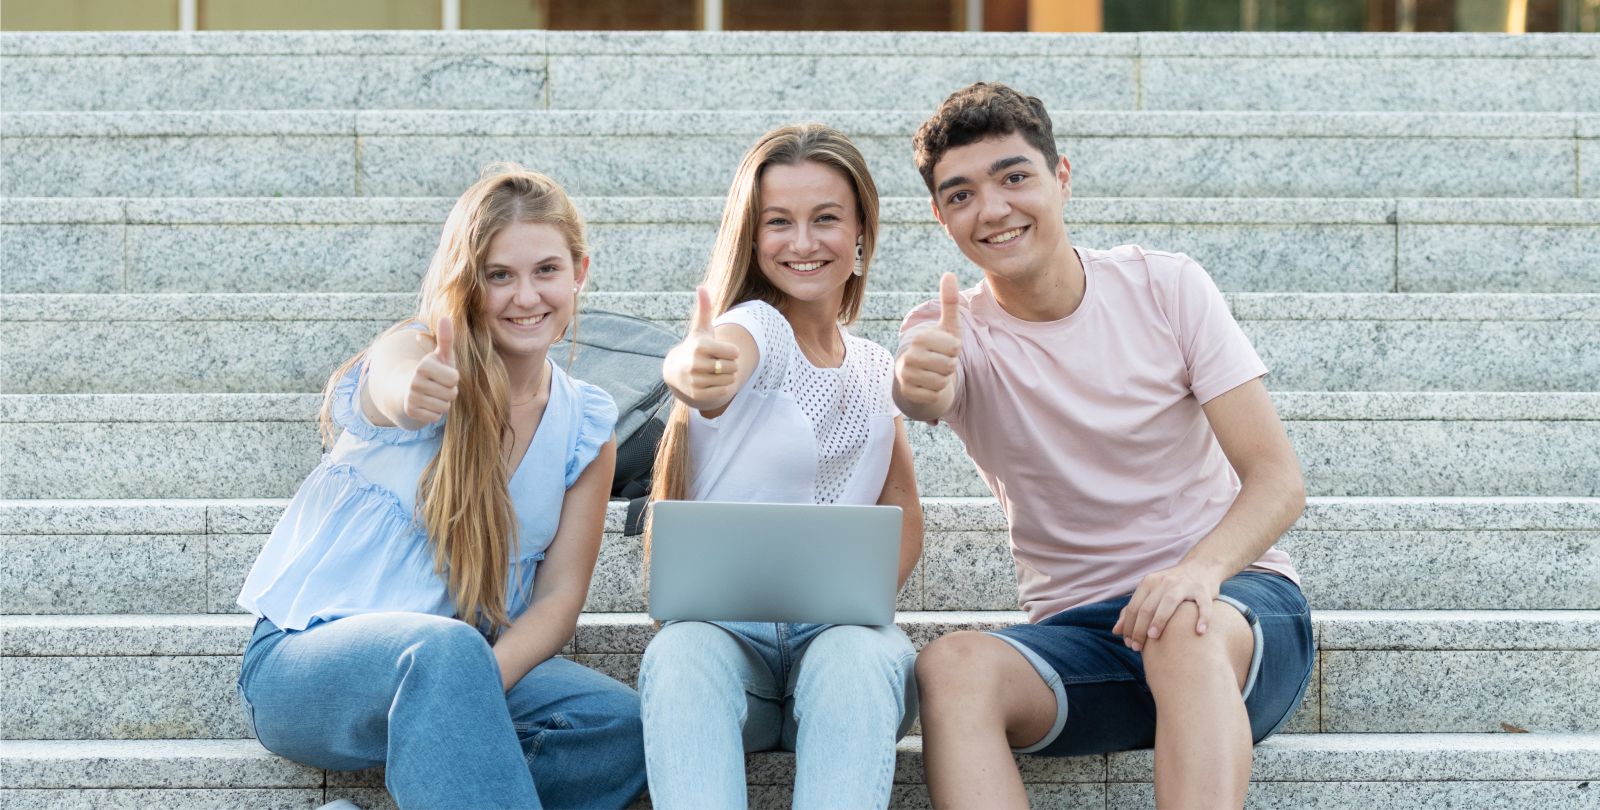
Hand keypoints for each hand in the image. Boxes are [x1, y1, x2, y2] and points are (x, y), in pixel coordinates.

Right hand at [404, 315, 459, 424]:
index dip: (453, 377)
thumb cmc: (433, 370)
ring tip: (433, 394)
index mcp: (424, 365)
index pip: (455, 378)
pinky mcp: (411, 412)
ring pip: (444, 407)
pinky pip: (436, 417)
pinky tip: (427, 404)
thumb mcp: (441, 355)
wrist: (408, 388)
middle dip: (449, 391)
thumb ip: (446, 338)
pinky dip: (435, 412)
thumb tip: (446, 317)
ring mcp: (411, 397)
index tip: (442, 374)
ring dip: (443, 402)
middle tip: (438, 386)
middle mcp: (415, 381)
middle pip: (451, 394)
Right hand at [666, 286, 740, 407]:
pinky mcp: (697, 394)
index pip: (734, 352)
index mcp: (700, 346)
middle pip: (733, 367)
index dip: (732, 352)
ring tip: (714, 372)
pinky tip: (711, 382)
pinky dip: (722, 388)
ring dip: (726, 376)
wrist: (677, 370)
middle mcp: (695, 364)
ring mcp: (695, 380)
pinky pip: (723, 392)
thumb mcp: (701, 328)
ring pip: (729, 380)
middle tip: (717, 362)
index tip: (722, 350)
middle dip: (730, 365)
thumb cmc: (696, 347)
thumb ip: (704, 308)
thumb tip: (701, 287)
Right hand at [895, 272, 962, 406]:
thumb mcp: (947, 326)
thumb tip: (949, 274)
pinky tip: (928, 385)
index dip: (955, 349)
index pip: (955, 348)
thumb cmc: (937, 347)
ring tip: (934, 372)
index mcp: (920, 337)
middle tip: (940, 362)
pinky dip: (936, 392)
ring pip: (942, 381)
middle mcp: (909, 355)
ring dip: (943, 379)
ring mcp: (906, 375)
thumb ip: (949, 302)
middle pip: (950, 366)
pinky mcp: (908, 393)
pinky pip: (935, 395)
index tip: (946, 347)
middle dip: (950, 365)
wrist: (918, 373)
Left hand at [1112, 563, 1222, 651]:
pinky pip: (1203, 605)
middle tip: (1137, 647)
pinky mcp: (1203, 590)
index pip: (1134, 607)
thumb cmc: (1171, 586)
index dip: (1128, 627)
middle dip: (1140, 629)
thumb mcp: (1150, 592)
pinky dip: (1202, 618)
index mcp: (1149, 582)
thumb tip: (1115, 631)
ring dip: (1160, 620)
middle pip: (1148, 607)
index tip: (1128, 644)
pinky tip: (1199, 632)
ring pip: (1169, 602)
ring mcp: (1185, 584)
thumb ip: (1133, 610)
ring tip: (1154, 638)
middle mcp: (1165, 581)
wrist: (1201, 566)